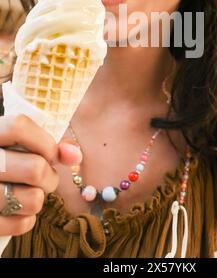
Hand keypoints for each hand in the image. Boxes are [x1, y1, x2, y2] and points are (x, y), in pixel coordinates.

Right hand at [0, 114, 81, 236]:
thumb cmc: (0, 159)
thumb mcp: (11, 144)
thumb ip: (44, 142)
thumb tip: (75, 156)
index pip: (19, 126)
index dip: (44, 141)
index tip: (50, 153)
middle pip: (35, 168)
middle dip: (49, 176)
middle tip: (43, 177)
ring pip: (33, 199)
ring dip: (38, 198)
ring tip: (28, 193)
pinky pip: (22, 224)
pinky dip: (26, 219)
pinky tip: (16, 211)